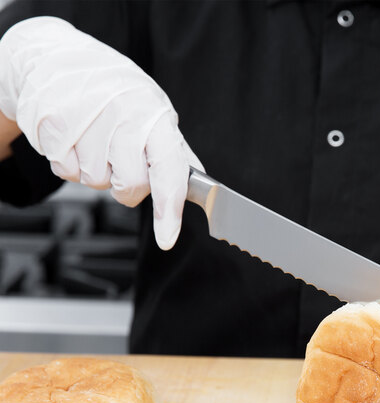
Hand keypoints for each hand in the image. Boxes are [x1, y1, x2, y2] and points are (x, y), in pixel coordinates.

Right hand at [0, 16, 201, 249]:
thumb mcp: (154, 111)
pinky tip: (75, 138)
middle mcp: (122, 118)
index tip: (167, 238)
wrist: (56, 58)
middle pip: (130, 187)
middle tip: (121, 158)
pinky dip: (71, 163)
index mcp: (153, 118)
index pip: (168, 172)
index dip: (169, 210)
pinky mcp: (53, 128)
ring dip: (96, 171)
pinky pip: (66, 172)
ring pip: (96, 183)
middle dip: (128, 185)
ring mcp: (85, 122)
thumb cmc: (114, 91)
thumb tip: (198, 180)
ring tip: (95, 139)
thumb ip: (175, 151)